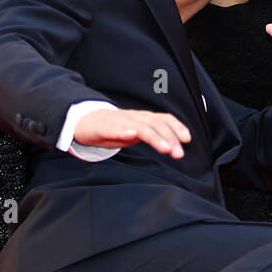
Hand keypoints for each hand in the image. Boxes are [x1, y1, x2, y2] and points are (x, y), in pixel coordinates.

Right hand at [74, 109, 191, 157]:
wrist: (84, 120)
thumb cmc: (113, 127)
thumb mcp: (136, 131)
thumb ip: (153, 135)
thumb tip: (173, 144)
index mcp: (143, 119)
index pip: (163, 119)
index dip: (176, 127)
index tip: (187, 139)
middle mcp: (134, 118)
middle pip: (155, 125)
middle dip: (169, 138)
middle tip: (178, 153)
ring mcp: (119, 121)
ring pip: (139, 127)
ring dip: (154, 137)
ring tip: (164, 148)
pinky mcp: (103, 127)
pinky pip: (114, 128)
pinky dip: (123, 131)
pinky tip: (131, 135)